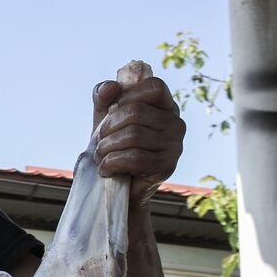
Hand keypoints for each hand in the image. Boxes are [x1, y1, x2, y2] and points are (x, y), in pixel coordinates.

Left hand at [91, 76, 185, 208]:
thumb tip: (111, 87)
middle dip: (108, 128)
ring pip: (133, 135)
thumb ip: (104, 97)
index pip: (154, 87)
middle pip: (136, 112)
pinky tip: (106, 169)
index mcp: (165, 107)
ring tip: (100, 157)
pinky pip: (134, 158)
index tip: (111, 112)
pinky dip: (111, 163)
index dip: (127, 95)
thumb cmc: (113, 150)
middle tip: (100, 143)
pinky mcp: (166, 167)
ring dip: (106, 148)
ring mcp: (175, 146)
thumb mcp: (105, 119)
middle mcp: (176, 124)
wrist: (116, 190)